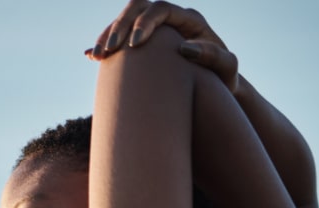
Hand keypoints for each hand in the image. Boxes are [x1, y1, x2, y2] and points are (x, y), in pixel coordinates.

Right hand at [85, 0, 239, 94]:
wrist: (215, 89)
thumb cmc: (223, 80)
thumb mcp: (227, 69)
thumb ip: (213, 56)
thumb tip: (183, 48)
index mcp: (189, 19)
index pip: (160, 9)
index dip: (143, 23)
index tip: (133, 46)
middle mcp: (170, 20)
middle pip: (137, 7)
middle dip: (119, 26)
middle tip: (109, 51)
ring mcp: (154, 30)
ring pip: (124, 21)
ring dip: (108, 36)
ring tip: (97, 58)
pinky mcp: (143, 44)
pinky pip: (120, 38)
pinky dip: (105, 45)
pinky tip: (91, 56)